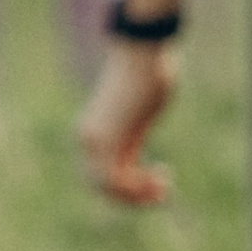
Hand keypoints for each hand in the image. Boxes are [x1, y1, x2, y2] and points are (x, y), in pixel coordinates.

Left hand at [77, 38, 180, 206]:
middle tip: (163, 191)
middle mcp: (88, 139)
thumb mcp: (137, 114)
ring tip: (163, 188)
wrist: (142, 53)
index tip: (158, 178)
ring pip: (108, 188)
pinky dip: (139, 188)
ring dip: (138, 196)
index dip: (129, 189)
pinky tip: (160, 178)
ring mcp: (96, 140)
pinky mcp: (108, 139)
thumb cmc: (146, 74)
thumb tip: (134, 143)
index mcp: (92, 133)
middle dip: (133, 197)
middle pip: (101, 188)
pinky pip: (116, 180)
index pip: (100, 178)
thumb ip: (131, 136)